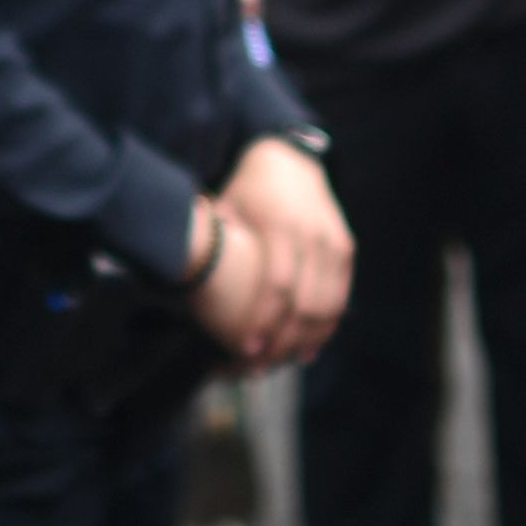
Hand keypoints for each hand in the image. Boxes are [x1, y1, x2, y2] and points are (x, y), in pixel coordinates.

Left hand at [209, 137, 350, 369]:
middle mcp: (313, 236)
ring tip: (284, 362)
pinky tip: (309, 346)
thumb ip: (212, 240)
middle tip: (261, 366)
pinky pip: (341, 294)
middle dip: (284, 340)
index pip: (277, 285)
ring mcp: (333, 242)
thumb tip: (181, 272)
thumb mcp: (225, 207)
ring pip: (329, 304)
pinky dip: (328, 324)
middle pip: (306, 303)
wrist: (288, 158)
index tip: (246, 349)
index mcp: (280, 227)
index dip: (264, 321)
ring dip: (308, 339)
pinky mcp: (345, 247)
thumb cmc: (246, 189)